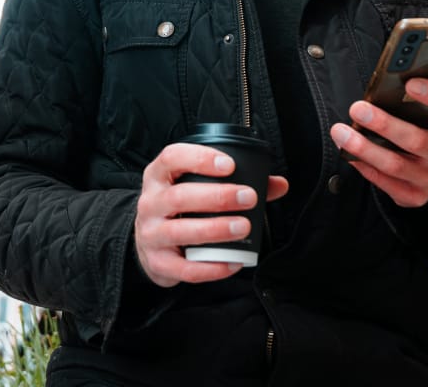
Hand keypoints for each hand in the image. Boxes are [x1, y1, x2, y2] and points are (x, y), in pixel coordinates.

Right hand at [134, 143, 289, 286]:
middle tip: (249, 197)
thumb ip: (238, 183)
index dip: (199, 158)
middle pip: (179, 197)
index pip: (172, 158)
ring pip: (180, 231)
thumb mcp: (195, 188)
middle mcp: (150, 203)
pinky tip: (234, 262)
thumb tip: (278, 184)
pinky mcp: (158, 263)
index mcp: (158, 176)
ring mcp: (150, 234)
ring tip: (243, 227)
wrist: (148, 245)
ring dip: (215, 229)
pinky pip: (184, 268)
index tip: (230, 165)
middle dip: (218, 197)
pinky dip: (212, 267)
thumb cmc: (180, 209)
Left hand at [329, 78, 427, 207]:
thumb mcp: (427, 109)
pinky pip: (385, 183)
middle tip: (358, 109)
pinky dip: (363, 166)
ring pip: (395, 164)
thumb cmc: (423, 125)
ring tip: (340, 132)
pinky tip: (348, 153)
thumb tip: (379, 87)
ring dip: (364, 148)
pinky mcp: (416, 195)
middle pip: (416, 140)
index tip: (410, 83)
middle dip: (383, 124)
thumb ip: (410, 98)